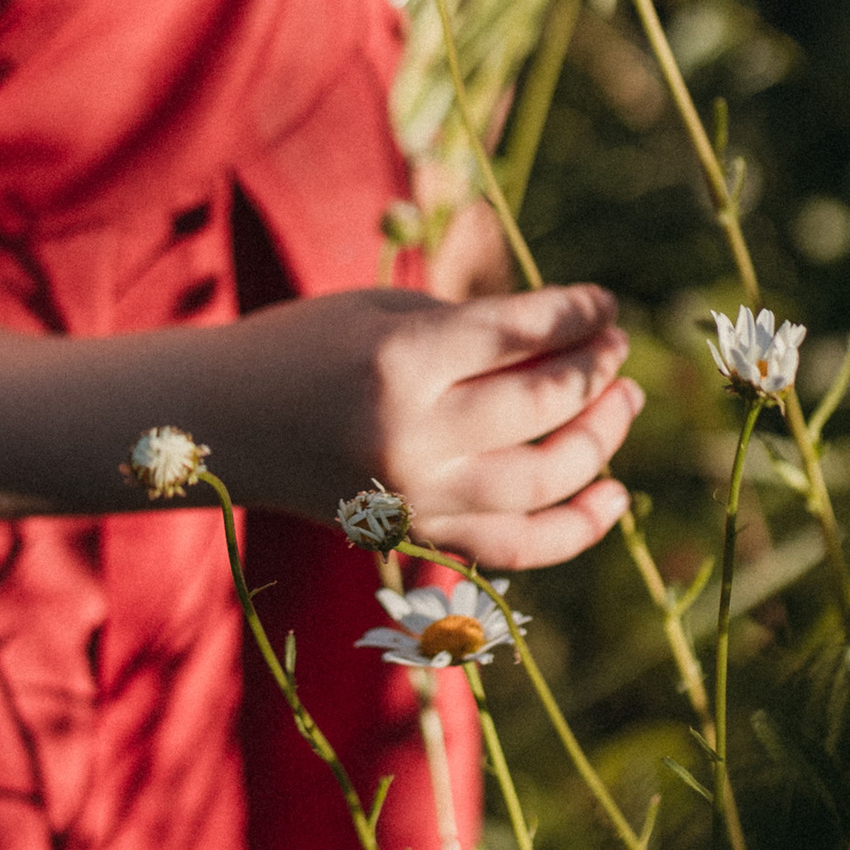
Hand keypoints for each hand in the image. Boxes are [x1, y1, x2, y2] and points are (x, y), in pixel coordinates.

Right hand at [213, 281, 638, 570]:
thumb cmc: (306, 346)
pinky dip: (574, 528)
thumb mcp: (385, 311)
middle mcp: (413, 437)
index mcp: (402, 362)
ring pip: (541, 481)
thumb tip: (571, 343)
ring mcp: (416, 496)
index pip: (521, 337)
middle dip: (596, 372)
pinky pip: (515, 545)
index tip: (605, 303)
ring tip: (626, 400)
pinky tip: (617, 494)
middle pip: (540, 409)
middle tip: (620, 348)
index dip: (577, 317)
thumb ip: (474, 330)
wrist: (223, 422)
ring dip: (600, 441)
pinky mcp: (416, 534)